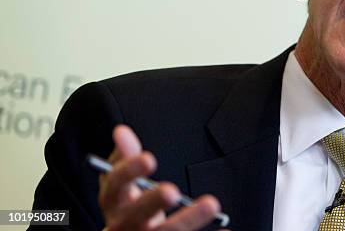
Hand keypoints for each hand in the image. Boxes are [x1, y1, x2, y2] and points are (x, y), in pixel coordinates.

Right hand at [98, 124, 226, 229]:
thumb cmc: (127, 206)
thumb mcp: (122, 183)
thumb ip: (125, 158)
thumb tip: (121, 131)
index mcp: (113, 202)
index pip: (115, 185)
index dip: (129, 171)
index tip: (149, 158)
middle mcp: (123, 224)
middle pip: (136, 215)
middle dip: (153, 202)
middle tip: (171, 191)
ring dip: (189, 219)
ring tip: (212, 204)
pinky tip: (224, 229)